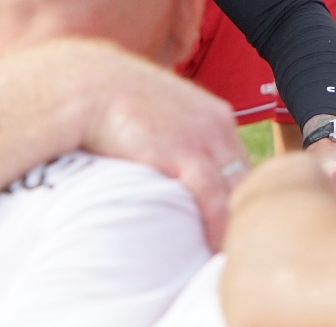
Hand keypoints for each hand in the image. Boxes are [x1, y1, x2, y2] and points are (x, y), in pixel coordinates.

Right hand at [69, 43, 247, 249]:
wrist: (89, 84)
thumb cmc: (117, 100)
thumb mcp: (160, 111)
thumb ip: (175, 135)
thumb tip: (170, 164)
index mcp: (216, 115)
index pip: (242, 163)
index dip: (239, 195)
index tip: (230, 220)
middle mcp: (219, 126)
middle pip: (246, 178)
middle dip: (242, 210)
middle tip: (233, 242)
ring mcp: (205, 138)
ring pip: (236, 191)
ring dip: (233, 222)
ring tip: (224, 251)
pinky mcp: (186, 153)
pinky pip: (214, 198)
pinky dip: (217, 225)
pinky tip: (213, 246)